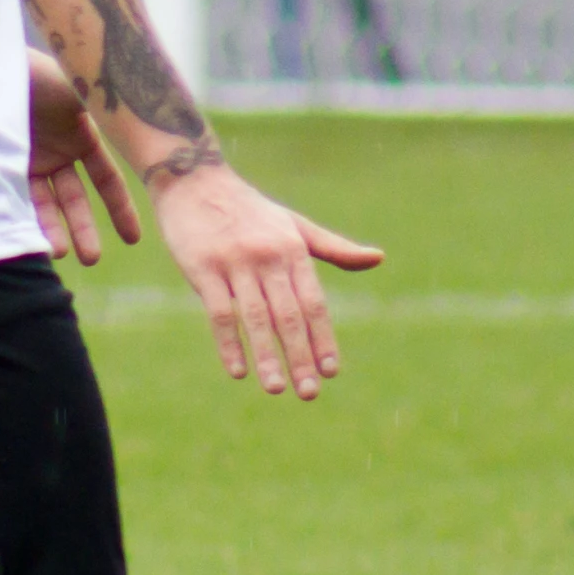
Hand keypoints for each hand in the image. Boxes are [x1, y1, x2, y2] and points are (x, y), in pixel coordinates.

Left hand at [27, 48, 140, 264]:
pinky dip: (27, 219)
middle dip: (84, 229)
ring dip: (53, 230)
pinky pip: (19, 198)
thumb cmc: (36, 72)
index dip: (120, 208)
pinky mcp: (2, 165)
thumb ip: (108, 110)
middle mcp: (59, 151)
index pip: (107, 180)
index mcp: (83, 135)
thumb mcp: (78, 89)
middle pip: (75, 200)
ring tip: (58, 253)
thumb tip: (147, 125)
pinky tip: (33, 239)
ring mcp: (30, 160)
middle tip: (90, 258)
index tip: (132, 239)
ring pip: (47, 204)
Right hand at [152, 159, 381, 399]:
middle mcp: (267, 256)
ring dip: (268, 356)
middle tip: (309, 392)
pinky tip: (238, 371)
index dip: (323, 338)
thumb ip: (334, 247)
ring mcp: (234, 262)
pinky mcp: (202, 267)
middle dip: (300, 356)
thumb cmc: (249, 210)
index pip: (314, 302)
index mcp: (293, 249)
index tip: (331, 371)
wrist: (195, 182)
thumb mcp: (294, 225)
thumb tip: (378, 258)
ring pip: (256, 318)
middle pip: (288, 315)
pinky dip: (229, 343)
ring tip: (276, 389)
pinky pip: (219, 313)